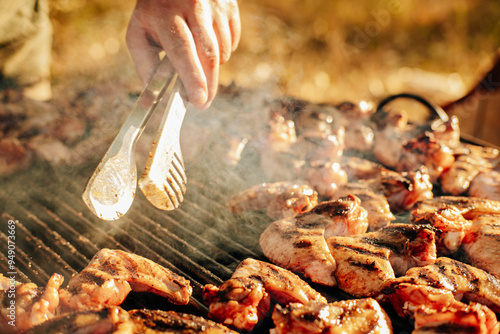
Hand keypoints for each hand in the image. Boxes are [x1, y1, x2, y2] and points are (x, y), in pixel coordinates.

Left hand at [126, 0, 240, 109]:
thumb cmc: (155, 13)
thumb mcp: (140, 33)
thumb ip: (145, 65)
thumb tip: (151, 100)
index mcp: (164, 14)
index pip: (182, 48)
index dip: (192, 77)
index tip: (198, 100)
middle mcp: (192, 6)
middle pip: (207, 54)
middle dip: (208, 84)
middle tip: (203, 103)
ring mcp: (214, 5)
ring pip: (222, 51)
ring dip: (212, 67)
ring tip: (198, 62)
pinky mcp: (229, 6)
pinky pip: (232, 42)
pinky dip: (223, 52)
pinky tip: (208, 44)